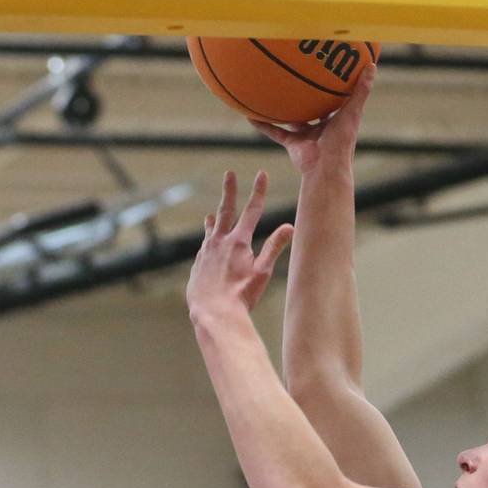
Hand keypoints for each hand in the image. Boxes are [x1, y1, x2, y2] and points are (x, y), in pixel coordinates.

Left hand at [185, 170, 293, 320]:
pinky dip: (207, 245)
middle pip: (225, 211)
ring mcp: (205, 254)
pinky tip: (207, 249)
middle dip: (229, 191)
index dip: (258, 191)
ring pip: (210, 231)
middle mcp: (219, 242)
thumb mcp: (262, 272)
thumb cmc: (241, 296)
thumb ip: (274, 247)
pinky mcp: (197, 267)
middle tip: (229, 174)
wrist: (213, 314)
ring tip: (212, 215)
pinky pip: (203, 250)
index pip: (252, 210)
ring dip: (214, 221)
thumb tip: (290, 226)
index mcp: (238, 242)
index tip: (261, 174)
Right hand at [251, 64, 374, 177]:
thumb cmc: (342, 141)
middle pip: (313, 109)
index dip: (332, 87)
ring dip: (282, 110)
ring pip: (291, 119)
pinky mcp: (292, 143)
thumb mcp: (353, 111)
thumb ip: (361, 90)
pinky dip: (263, 125)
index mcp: (337, 120)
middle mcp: (321, 127)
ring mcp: (305, 135)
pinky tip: (250, 115)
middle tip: (296, 77)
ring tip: (270, 93)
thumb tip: (372, 65)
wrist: (325, 167)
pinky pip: (275, 132)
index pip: (336, 100)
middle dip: (306, 97)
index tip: (327, 70)